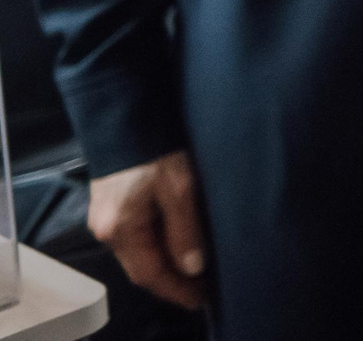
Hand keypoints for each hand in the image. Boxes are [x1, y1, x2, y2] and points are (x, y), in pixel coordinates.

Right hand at [90, 151, 206, 309]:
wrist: (126, 118)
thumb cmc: (154, 150)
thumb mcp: (179, 189)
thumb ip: (185, 229)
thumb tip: (193, 267)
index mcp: (121, 229)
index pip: (149, 274)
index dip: (176, 290)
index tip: (199, 300)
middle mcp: (108, 231)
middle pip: (141, 268)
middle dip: (171, 282)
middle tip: (200, 291)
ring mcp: (106, 220)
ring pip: (138, 254)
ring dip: (164, 266)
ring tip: (194, 273)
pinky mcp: (112, 208)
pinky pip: (136, 239)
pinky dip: (156, 249)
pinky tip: (175, 247)